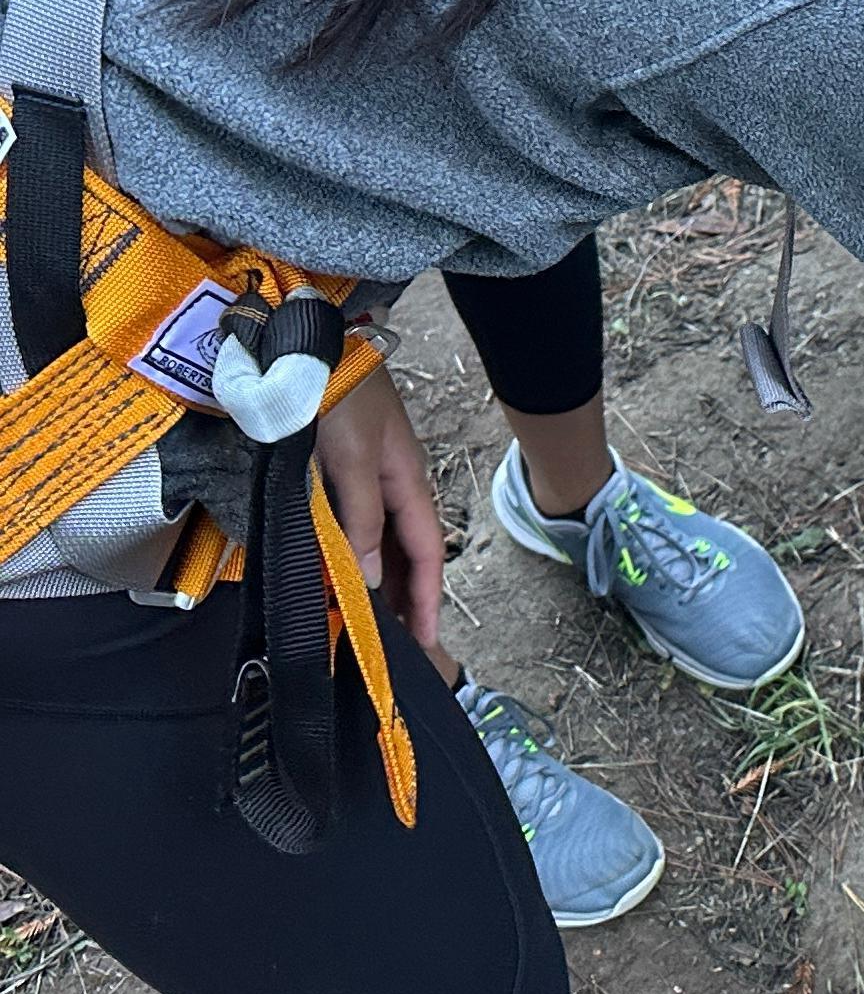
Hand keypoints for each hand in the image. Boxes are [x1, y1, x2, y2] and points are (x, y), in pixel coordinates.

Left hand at [315, 364, 445, 652]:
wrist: (308, 347)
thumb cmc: (336, 399)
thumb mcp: (352, 460)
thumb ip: (361, 518)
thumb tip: (368, 578)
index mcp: (408, 481)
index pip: (425, 553)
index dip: (424, 599)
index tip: (423, 643)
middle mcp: (393, 484)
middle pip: (404, 553)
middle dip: (401, 599)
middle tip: (390, 647)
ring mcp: (366, 477)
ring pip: (376, 542)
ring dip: (373, 580)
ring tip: (361, 622)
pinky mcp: (337, 472)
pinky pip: (349, 526)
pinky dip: (346, 556)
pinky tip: (331, 573)